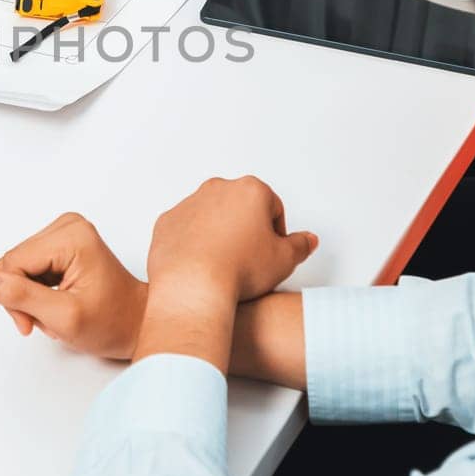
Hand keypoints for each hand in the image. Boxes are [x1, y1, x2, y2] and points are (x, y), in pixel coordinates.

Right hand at [0, 213, 147, 359]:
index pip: (12, 263)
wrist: (136, 324)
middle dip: (22, 297)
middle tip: (43, 320)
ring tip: (53, 311)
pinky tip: (55, 300)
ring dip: (29, 295)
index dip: (13, 298)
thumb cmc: (111, 323)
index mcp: (71, 236)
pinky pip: (29, 265)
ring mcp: (66, 231)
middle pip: (13, 261)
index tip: (31, 323)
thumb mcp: (62, 317)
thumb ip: (19, 296)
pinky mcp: (62, 241)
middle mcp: (68, 225)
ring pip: (18, 265)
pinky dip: (36, 289)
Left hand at [146, 176, 317, 303]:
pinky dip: (194, 242)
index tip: (272, 251)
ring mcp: (189, 204)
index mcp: (250, 190)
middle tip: (250, 258)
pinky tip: (201, 265)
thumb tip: (307, 240)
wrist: (193, 286)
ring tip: (225, 264)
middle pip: (241, 207)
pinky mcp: (168, 222)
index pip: (273, 207)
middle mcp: (217, 189)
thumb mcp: (284, 260)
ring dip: (219, 234)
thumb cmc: (238, 270)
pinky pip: (186, 229)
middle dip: (247, 228)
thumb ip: (300, 245)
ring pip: (212, 216)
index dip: (277, 232)